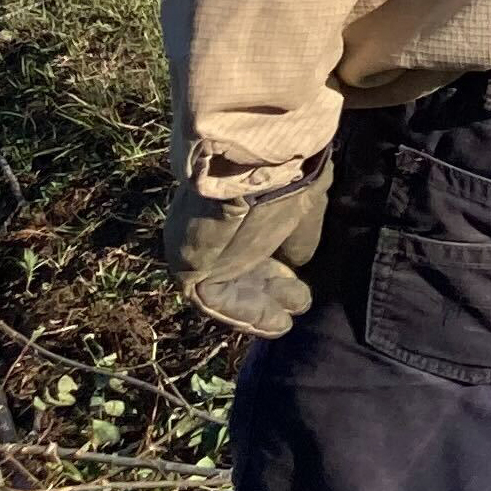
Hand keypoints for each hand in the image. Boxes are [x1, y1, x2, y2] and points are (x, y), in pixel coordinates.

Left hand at [164, 163, 327, 337]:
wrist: (250, 166)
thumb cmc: (284, 178)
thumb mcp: (302, 207)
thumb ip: (298, 236)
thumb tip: (299, 261)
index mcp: (240, 204)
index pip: (253, 241)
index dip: (277, 265)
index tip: (300, 281)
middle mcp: (213, 226)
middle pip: (240, 266)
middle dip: (269, 288)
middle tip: (298, 302)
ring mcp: (198, 246)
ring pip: (227, 284)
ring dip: (257, 306)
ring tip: (284, 323)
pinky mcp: (188, 266)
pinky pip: (213, 298)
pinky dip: (243, 313)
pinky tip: (273, 324)